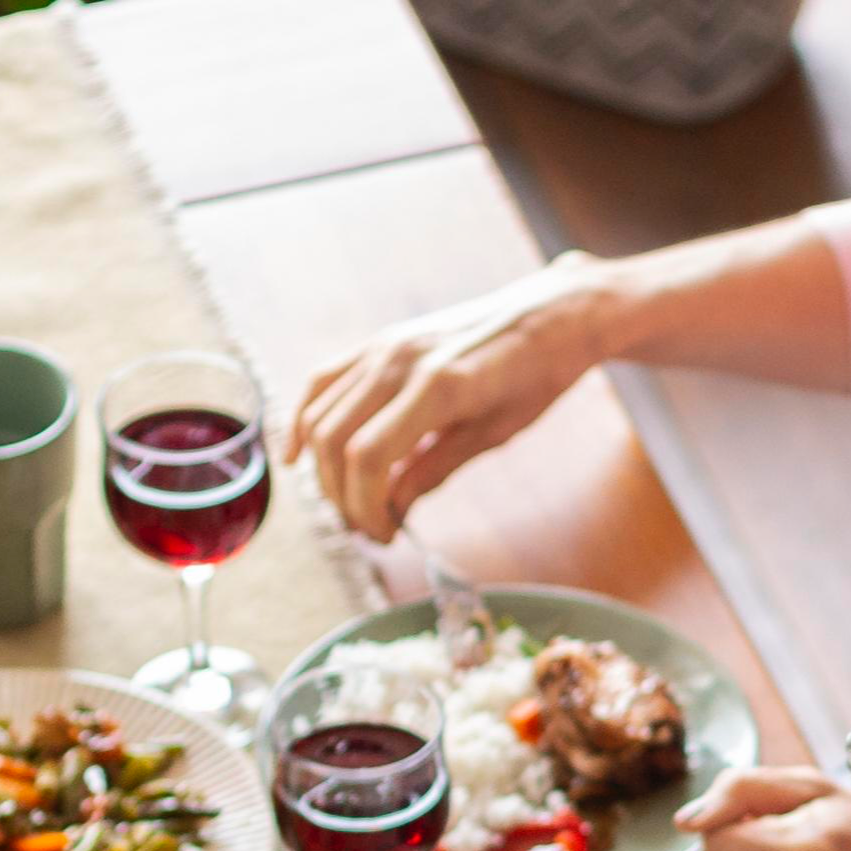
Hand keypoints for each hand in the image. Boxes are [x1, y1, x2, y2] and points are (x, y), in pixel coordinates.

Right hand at [287, 268, 613, 545]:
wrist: (551, 314)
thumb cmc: (537, 376)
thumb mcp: (494, 435)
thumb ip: (435, 470)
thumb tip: (392, 511)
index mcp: (437, 385)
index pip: (368, 457)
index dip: (366, 507)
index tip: (386, 535)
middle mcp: (398, 359)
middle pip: (335, 440)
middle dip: (342, 496)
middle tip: (369, 528)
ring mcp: (382, 345)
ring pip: (321, 415)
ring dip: (325, 469)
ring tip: (352, 503)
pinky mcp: (377, 341)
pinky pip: (323, 383)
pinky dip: (304, 420)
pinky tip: (299, 455)